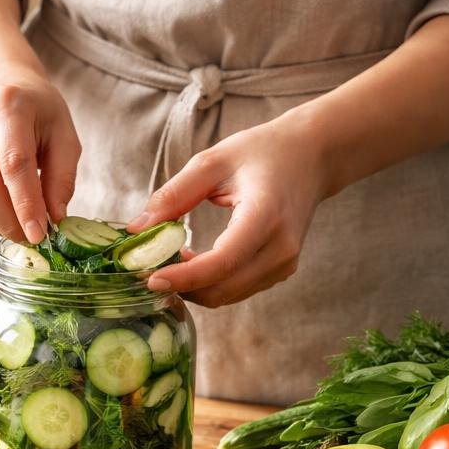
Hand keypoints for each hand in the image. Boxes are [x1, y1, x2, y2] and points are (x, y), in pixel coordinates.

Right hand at [0, 64, 80, 242]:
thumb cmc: (35, 111)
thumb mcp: (63, 133)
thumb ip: (63, 177)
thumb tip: (55, 218)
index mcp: (8, 104)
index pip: (14, 163)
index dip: (26, 204)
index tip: (39, 234)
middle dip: (8, 221)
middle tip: (28, 238)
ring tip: (15, 226)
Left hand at [126, 115, 336, 307]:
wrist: (311, 157)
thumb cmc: (262, 153)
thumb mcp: (212, 162)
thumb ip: (173, 195)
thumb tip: (136, 230)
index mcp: (266, 215)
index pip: (223, 261)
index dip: (184, 276)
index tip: (149, 277)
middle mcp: (281, 247)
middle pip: (222, 288)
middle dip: (180, 285)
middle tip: (148, 265)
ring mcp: (284, 263)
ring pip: (227, 295)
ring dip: (192, 286)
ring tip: (168, 258)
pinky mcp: (280, 271)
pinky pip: (236, 290)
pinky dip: (208, 283)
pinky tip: (191, 261)